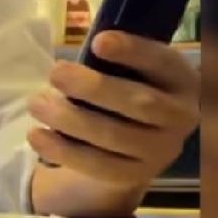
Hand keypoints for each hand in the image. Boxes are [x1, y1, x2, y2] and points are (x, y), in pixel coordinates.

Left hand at [27, 31, 199, 188]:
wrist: (140, 137)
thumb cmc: (127, 85)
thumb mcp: (132, 66)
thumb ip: (115, 56)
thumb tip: (87, 46)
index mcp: (180, 79)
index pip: (161, 62)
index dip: (133, 52)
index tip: (98, 42)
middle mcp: (181, 116)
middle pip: (140, 104)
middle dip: (94, 88)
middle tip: (55, 73)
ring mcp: (161, 151)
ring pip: (115, 137)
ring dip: (70, 119)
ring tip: (36, 103)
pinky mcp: (136, 176)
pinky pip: (98, 166)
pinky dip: (64, 151)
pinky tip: (36, 135)